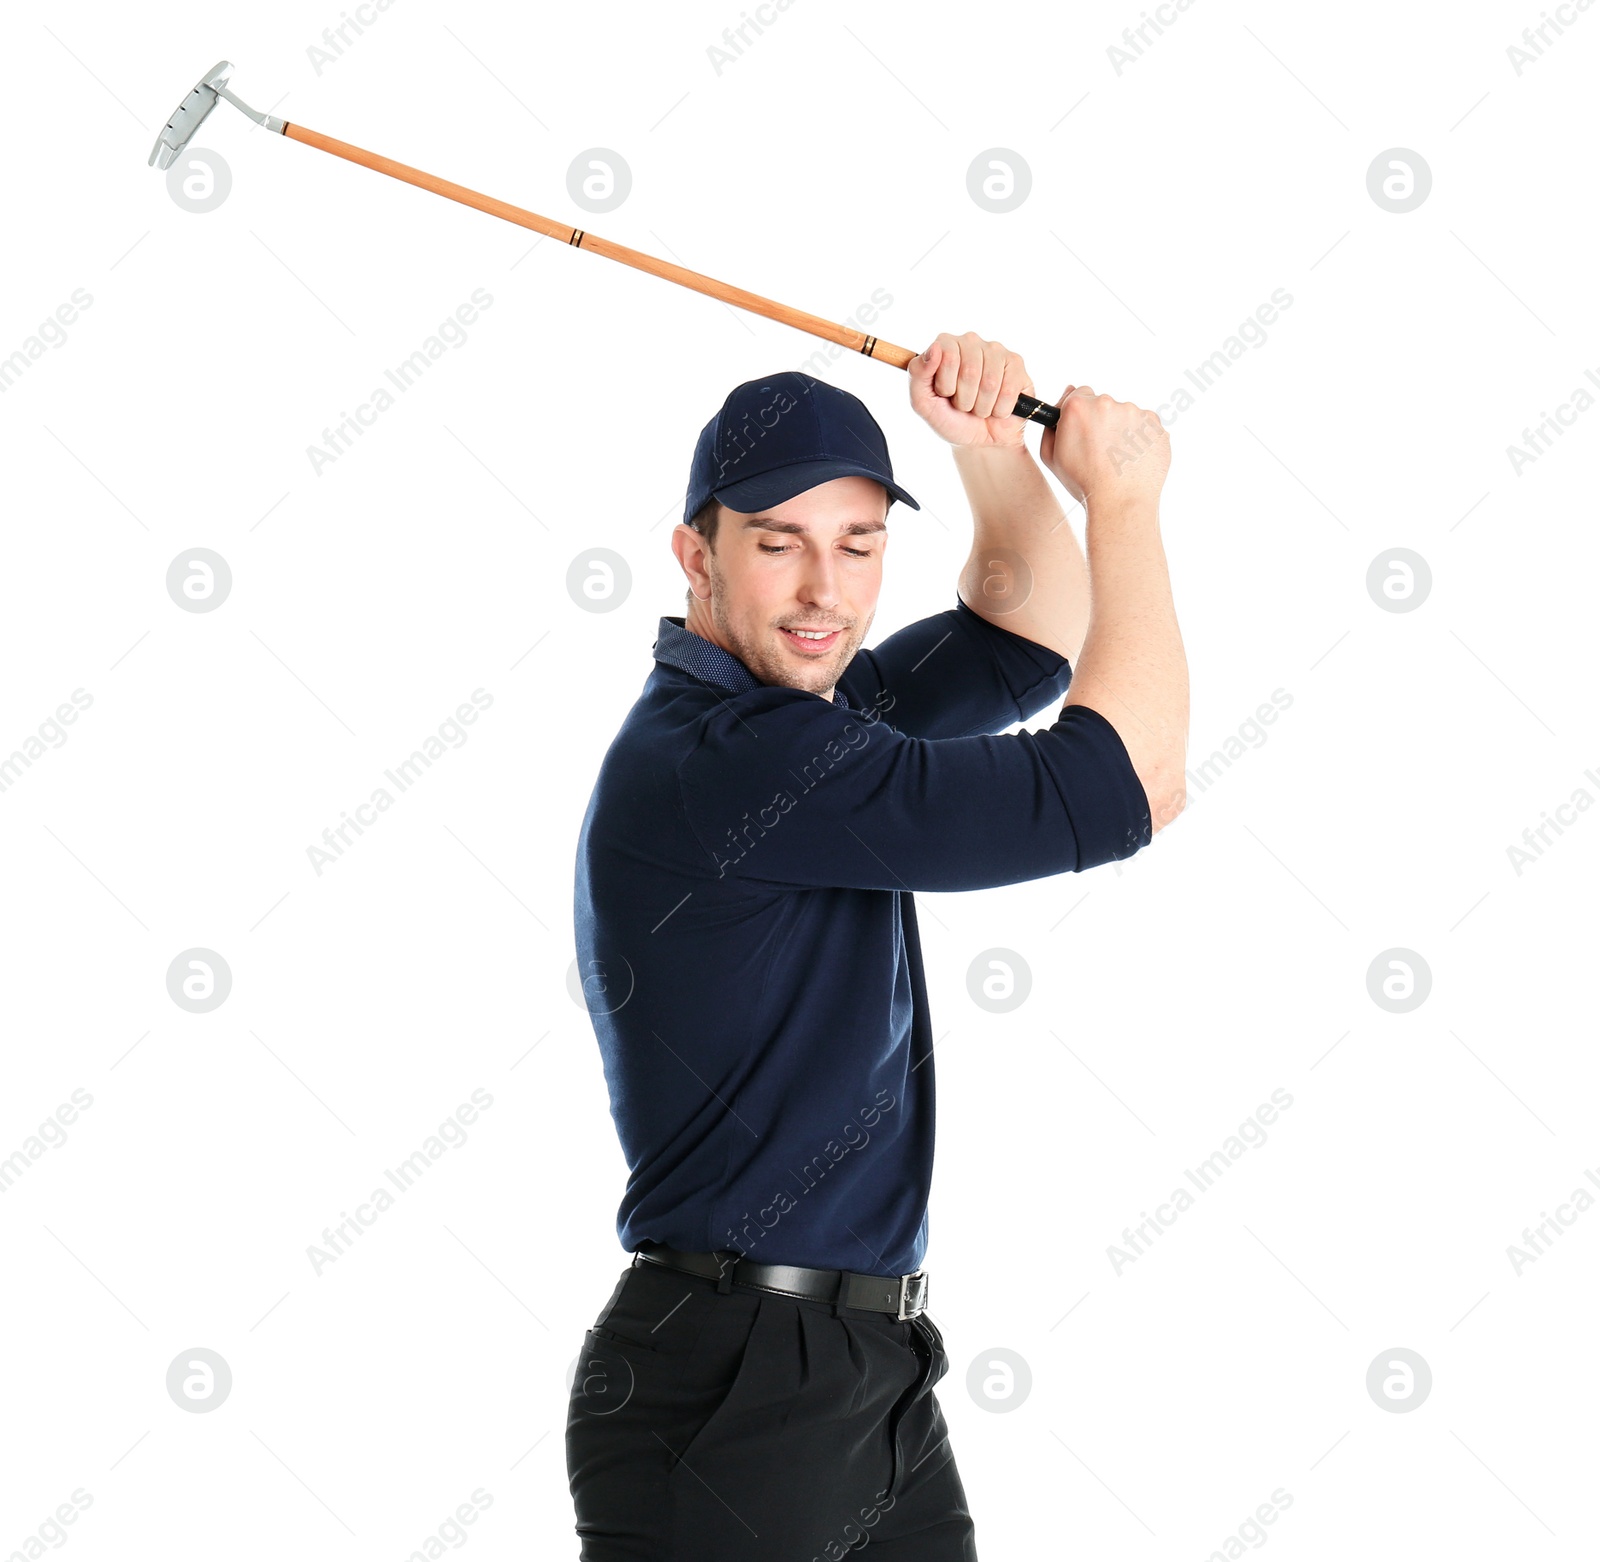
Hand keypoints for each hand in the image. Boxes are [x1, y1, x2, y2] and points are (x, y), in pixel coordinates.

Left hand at [907, 331, 1035, 447]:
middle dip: (965, 399)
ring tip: (979, 407)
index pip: (948, 356)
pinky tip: (997, 408)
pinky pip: (1008, 391)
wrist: (978, 441)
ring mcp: (996, 351)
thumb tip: (934, 348)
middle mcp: (970, 342)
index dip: (946, 385)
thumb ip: (917, 375)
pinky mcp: (1016, 365)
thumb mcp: (923, 403)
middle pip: (970, 371)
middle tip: (964, 405)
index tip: (946, 394)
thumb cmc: (950, 418)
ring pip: (990, 383)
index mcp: (945, 344)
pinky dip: (1000, 409)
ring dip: (982, 406)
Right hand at [1039, 386, 1169, 509]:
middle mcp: (1108, 403)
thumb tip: (1064, 398)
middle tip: (1099, 453)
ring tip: (1117, 461)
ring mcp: (1136, 413)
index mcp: (1079, 406)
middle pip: (1103, 404)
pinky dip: (1140, 441)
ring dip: (1122, 431)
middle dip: (1101, 422)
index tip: (1083, 432)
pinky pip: (1145, 428)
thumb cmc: (1084, 484)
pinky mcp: (1156, 425)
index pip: (1079, 394)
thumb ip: (1052, 424)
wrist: (1121, 503)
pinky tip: (1132, 461)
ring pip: (1126, 416)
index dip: (1080, 415)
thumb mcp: (1051, 457)